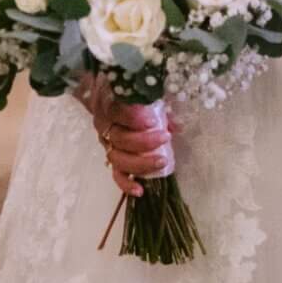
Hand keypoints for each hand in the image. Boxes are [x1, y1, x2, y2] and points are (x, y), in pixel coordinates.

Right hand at [83, 82, 176, 196]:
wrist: (110, 96)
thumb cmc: (131, 93)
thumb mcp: (143, 92)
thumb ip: (158, 104)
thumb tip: (177, 126)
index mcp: (108, 104)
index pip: (115, 111)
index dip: (133, 118)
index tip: (152, 121)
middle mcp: (104, 126)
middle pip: (119, 138)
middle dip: (143, 142)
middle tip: (165, 138)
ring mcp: (106, 143)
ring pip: (117, 158)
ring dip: (140, 163)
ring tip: (162, 161)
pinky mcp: (111, 157)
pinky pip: (115, 174)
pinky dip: (126, 183)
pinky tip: (140, 190)